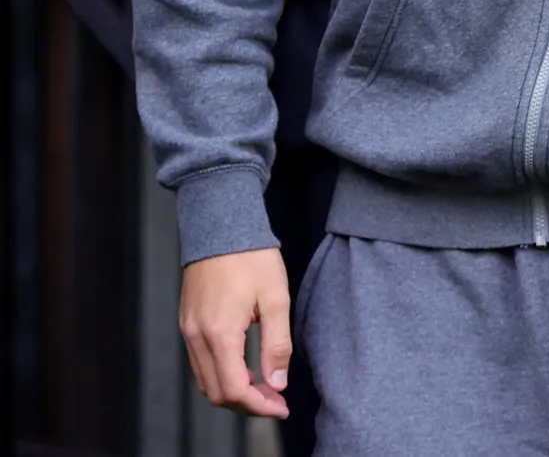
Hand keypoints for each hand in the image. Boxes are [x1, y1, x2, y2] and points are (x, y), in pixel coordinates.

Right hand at [179, 247, 291, 417]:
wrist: (220, 223)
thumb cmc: (251, 256)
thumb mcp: (275, 297)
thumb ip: (277, 344)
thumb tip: (277, 383)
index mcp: (219, 332)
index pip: (234, 390)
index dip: (259, 406)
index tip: (281, 406)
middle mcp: (196, 336)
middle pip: (216, 392)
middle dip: (247, 403)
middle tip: (276, 399)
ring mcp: (188, 329)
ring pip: (205, 381)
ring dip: (233, 391)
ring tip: (263, 386)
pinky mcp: (187, 321)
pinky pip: (199, 362)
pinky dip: (220, 373)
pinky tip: (243, 366)